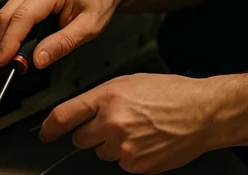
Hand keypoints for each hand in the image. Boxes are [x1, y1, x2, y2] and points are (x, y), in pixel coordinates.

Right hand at [0, 0, 120, 69]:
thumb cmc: (99, 1)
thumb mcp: (88, 27)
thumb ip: (62, 44)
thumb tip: (38, 59)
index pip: (22, 16)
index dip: (10, 41)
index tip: (5, 60)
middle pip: (8, 14)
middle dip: (7, 41)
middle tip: (15, 63)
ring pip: (7, 13)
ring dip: (10, 36)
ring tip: (22, 54)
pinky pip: (13, 11)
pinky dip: (15, 29)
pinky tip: (26, 40)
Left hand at [39, 73, 228, 173]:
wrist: (202, 113)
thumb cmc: (172, 94)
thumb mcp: (132, 81)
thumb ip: (103, 96)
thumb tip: (82, 111)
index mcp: (109, 97)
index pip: (64, 116)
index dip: (49, 127)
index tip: (45, 132)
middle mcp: (112, 123)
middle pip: (79, 138)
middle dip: (90, 132)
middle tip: (113, 122)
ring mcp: (123, 148)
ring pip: (101, 152)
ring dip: (111, 143)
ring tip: (137, 128)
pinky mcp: (135, 165)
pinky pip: (120, 163)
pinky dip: (128, 154)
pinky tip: (146, 140)